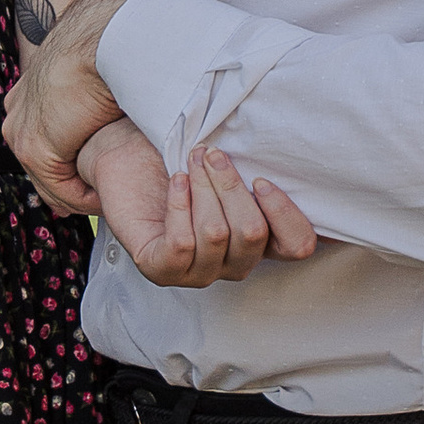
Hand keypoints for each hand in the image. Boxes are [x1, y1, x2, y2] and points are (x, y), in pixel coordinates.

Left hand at [4, 0, 135, 214]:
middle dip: (75, 186)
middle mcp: (17, 113)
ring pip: (53, 184)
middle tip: (107, 193)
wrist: (104, 40)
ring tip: (113, 193)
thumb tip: (99, 125)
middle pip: (44, 169)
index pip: (44, 146)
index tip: (100, 178)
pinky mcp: (33, 149)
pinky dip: (87, 197)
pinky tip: (109, 190)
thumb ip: (86, 110)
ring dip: (84, 193)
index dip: (73, 169)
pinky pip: (63, 191)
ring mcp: (20, 132)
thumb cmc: (109, 52)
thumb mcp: (92, 83)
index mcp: (29, 94)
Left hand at [81, 118, 319, 288]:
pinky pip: (181, 243)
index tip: (260, 178)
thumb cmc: (181, 154)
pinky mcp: (160, 269)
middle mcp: (232, 263)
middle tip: (210, 154)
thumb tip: (287, 154)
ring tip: (190, 162)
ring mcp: (197, 272)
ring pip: (216, 235)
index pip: (298, 246)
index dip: (285, 213)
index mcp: (259, 239)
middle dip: (231, 185)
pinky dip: (180, 205)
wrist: (125, 151)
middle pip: (253, 233)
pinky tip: (176, 182)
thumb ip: (258, 168)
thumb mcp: (228, 160)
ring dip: (203, 188)